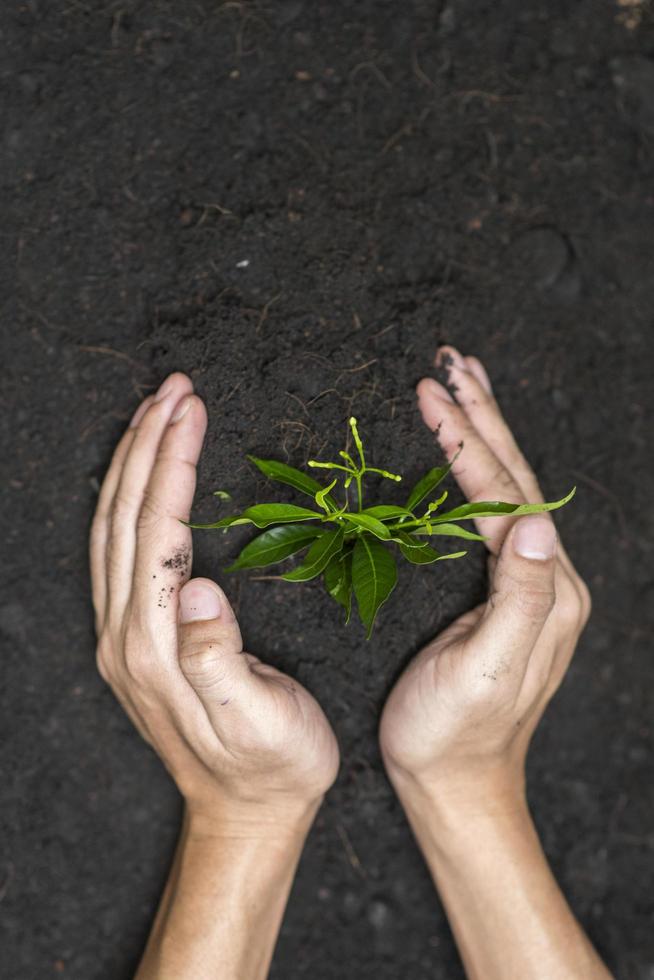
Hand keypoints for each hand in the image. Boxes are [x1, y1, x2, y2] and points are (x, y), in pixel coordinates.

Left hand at [90, 373, 338, 833]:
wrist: (245, 812)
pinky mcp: (133, 641)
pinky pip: (117, 553)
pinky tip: (145, 476)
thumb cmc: (272, 766)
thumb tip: (199, 587)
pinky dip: (129, 500)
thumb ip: (221, 658)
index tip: (190, 409)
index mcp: (156, 647)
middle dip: (145, 445)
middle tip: (174, 388)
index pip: (156, 534)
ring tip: (158, 411)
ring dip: (132, 464)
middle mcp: (126, 637)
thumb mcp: (261, 721)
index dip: (170, 465)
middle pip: (123, 520)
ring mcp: (122, 638)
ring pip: (113, 530)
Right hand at [380, 347, 590, 807]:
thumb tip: (539, 525)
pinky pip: (489, 515)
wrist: (455, 782)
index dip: (469, 442)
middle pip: (515, 479)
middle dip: (484, 416)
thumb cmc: (455, 732)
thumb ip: (523, 598)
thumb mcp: (488, 669)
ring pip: (505, 490)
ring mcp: (528, 584)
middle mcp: (547, 579)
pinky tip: (462, 456)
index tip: (434, 394)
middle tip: (453, 362)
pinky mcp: (503, 593)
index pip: (506, 496)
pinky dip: (474, 472)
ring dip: (483, 433)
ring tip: (463, 386)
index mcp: (546, 589)